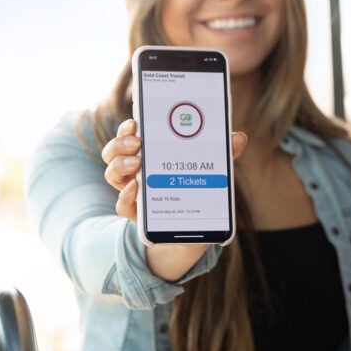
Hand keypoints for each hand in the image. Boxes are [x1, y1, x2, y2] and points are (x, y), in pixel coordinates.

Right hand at [101, 119, 247, 220]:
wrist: (194, 229)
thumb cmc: (197, 188)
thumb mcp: (211, 168)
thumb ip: (223, 153)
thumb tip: (238, 137)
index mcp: (149, 153)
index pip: (129, 135)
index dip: (127, 128)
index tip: (135, 121)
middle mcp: (134, 171)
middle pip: (113, 152)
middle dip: (120, 143)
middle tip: (136, 142)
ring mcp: (133, 192)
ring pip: (112, 174)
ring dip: (120, 165)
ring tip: (137, 162)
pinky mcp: (136, 214)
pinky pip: (122, 205)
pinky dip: (125, 196)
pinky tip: (136, 189)